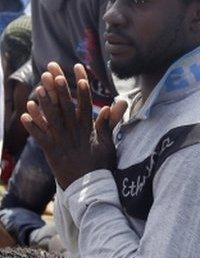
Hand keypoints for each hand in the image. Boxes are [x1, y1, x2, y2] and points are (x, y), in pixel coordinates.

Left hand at [21, 63, 125, 189]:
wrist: (91, 188)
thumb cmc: (101, 165)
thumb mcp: (108, 143)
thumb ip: (109, 123)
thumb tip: (116, 104)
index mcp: (89, 129)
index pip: (85, 103)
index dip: (81, 85)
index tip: (77, 69)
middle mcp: (75, 133)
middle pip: (66, 106)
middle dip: (59, 87)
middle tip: (53, 70)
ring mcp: (63, 142)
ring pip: (52, 118)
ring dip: (45, 102)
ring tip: (39, 87)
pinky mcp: (52, 153)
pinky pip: (40, 138)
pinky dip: (33, 126)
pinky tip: (26, 115)